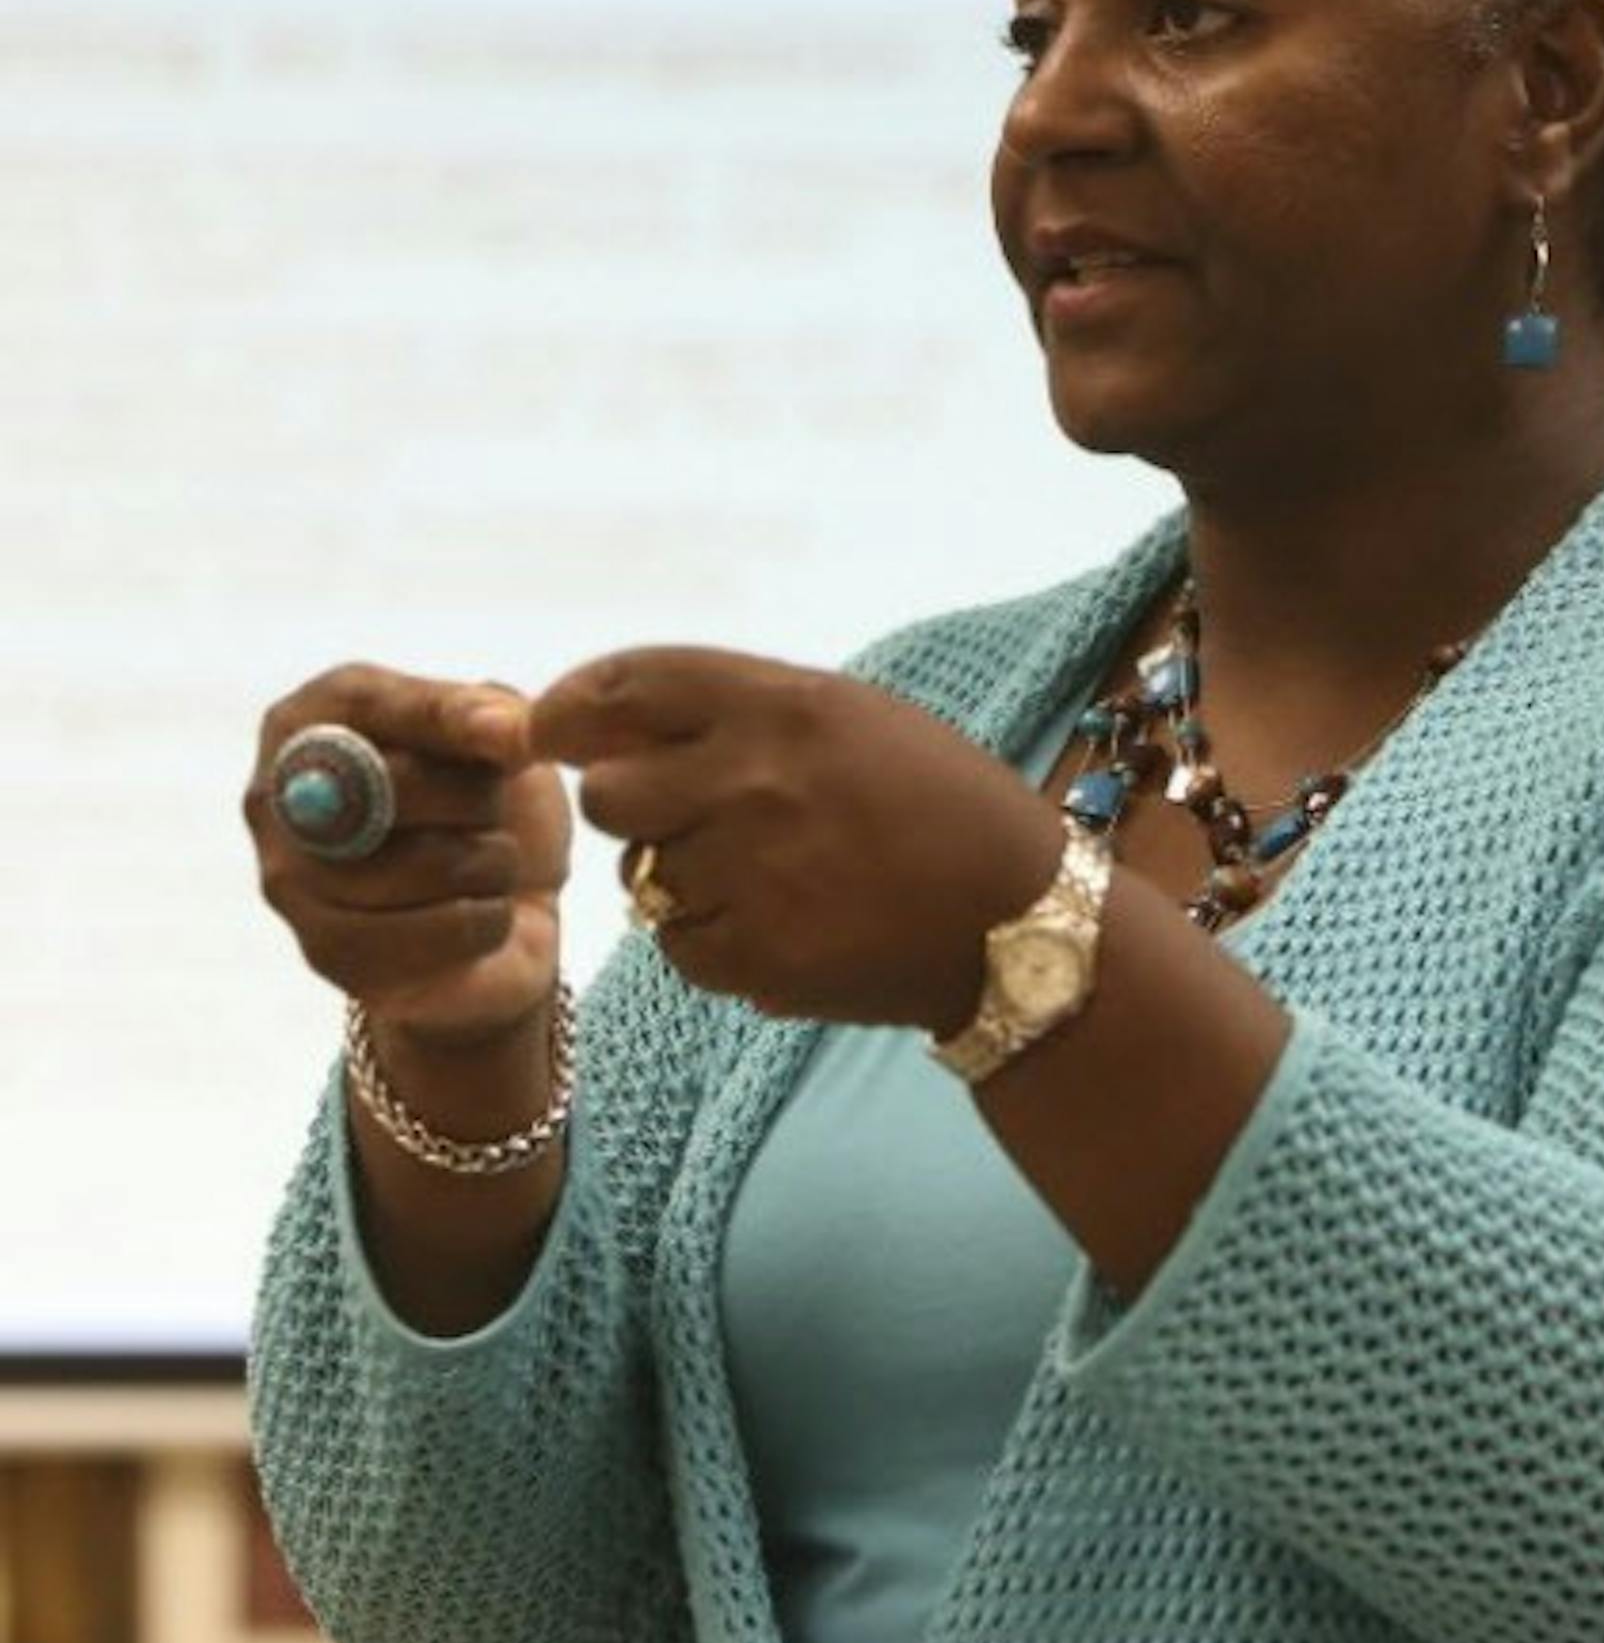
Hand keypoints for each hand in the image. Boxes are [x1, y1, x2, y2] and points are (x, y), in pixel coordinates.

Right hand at [244, 667, 569, 1044]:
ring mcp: (289, 880)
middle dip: (477, 797)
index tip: (510, 735)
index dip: (444, 716)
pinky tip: (486, 913)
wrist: (510, 907)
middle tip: (494, 810)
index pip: (368, 703)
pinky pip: (432, 932)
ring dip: (490, 863)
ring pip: (419, 865)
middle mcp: (278, 795)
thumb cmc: (491, 803)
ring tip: (490, 863)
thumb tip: (505, 732)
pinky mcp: (326, 953)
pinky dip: (485, 922)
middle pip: (390, 784)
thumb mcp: (500, 737)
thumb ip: (494, 715)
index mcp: (313, 717)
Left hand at [517, 647, 1060, 1031]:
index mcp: (781, 705)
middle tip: (691, 816)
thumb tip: (608, 719)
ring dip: (680, 874)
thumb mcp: (850, 716)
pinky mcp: (752, 956)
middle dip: (631, 805)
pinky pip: (677, 944)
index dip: (571, 705)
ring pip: (640, 875)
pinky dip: (713, 938)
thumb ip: (737, 709)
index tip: (551, 725)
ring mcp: (749, 874)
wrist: (1013, 918)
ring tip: (766, 873)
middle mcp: (752, 781)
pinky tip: (783, 922)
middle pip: (607, 793)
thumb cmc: (935, 801)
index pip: (625, 686)